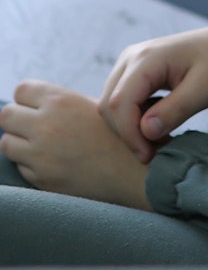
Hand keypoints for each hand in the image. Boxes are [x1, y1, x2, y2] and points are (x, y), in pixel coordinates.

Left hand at [0, 81, 150, 208]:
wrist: (133, 172)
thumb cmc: (118, 135)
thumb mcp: (95, 106)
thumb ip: (62, 102)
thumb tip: (34, 102)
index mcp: (61, 100)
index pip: (21, 90)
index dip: (28, 98)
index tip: (37, 106)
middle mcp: (46, 125)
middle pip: (6, 115)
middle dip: (17, 120)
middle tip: (33, 126)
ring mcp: (40, 154)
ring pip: (7, 143)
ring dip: (20, 143)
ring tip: (41, 146)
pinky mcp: (40, 178)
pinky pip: (21, 167)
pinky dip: (31, 165)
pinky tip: (53, 163)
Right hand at [99, 21, 207, 163]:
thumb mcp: (206, 89)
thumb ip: (176, 109)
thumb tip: (146, 132)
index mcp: (147, 58)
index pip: (120, 103)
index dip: (130, 135)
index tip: (151, 157)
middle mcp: (131, 57)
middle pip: (110, 105)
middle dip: (129, 134)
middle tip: (158, 152)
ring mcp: (130, 63)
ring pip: (113, 105)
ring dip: (131, 129)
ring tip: (162, 140)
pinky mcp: (134, 72)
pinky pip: (122, 101)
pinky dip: (135, 120)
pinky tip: (160, 126)